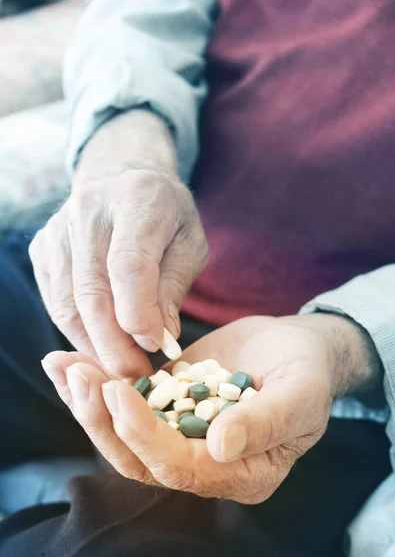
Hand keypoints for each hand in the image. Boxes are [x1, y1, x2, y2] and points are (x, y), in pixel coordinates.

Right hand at [29, 110, 207, 377]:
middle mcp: (89, 209)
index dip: (140, 315)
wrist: (124, 179)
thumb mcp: (190, 245)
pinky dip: (77, 332)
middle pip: (92, 293)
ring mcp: (58, 228)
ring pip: (68, 305)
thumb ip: (174, 288)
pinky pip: (56, 302)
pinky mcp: (42, 247)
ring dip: (94, 346)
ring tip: (121, 367)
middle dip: (115, 346)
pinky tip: (101, 344)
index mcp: (138, 198)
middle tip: (137, 377)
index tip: (155, 348)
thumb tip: (158, 340)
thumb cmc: (167, 218)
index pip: (128, 266)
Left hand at [41, 313, 379, 503]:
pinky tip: (73, 362)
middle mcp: (203, 464)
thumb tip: (220, 444)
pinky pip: (128, 404)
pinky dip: (99, 385)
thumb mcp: (302, 394)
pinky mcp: (168, 406)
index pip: (180, 468)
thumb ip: (267, 422)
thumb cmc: (309, 372)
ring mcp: (181, 435)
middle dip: (102, 420)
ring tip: (62, 367)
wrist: (297, 346)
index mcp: (239, 475)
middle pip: (139, 459)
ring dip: (89, 404)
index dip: (144, 434)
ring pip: (124, 434)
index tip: (118, 390)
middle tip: (77, 377)